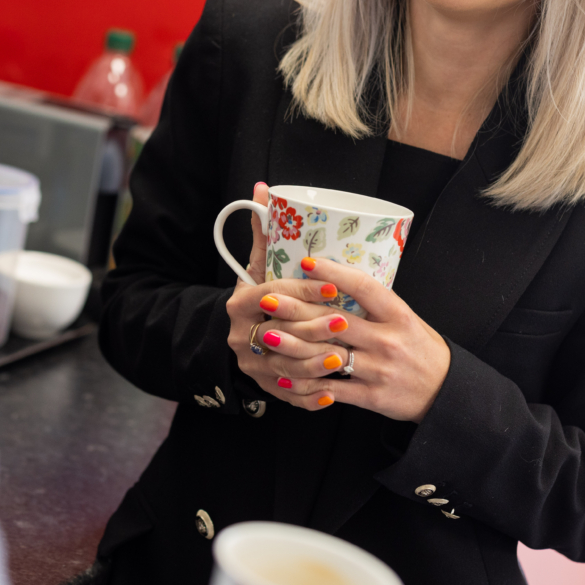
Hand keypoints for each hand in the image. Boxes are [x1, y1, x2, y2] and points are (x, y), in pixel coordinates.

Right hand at [225, 183, 351, 407]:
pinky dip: (308, 396)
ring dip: (314, 365)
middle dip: (313, 330)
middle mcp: (239, 336)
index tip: (332, 287)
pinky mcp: (263, 387)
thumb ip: (263, 232)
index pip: (271, 294)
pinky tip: (331, 393)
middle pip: (279, 333)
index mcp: (240, 303)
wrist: (244, 335)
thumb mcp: (258, 265)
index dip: (302, 291)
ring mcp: (250, 366)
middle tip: (345, 324)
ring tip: (342, 359)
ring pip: (283, 368)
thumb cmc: (260, 295)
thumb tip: (262, 188)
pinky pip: (286, 395)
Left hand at [258, 256, 450, 422]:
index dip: (333, 273)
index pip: (362, 287)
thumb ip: (374, 303)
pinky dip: (308, 384)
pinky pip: (334, 390)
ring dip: (293, 346)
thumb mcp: (405, 317)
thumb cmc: (420, 347)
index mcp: (398, 314)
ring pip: (328, 355)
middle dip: (296, 309)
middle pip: (334, 320)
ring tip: (267, 336)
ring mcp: (379, 369)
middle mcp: (388, 339)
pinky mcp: (373, 396)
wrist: (445, 391)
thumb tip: (334, 279)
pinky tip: (286, 378)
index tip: (306, 262)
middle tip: (268, 299)